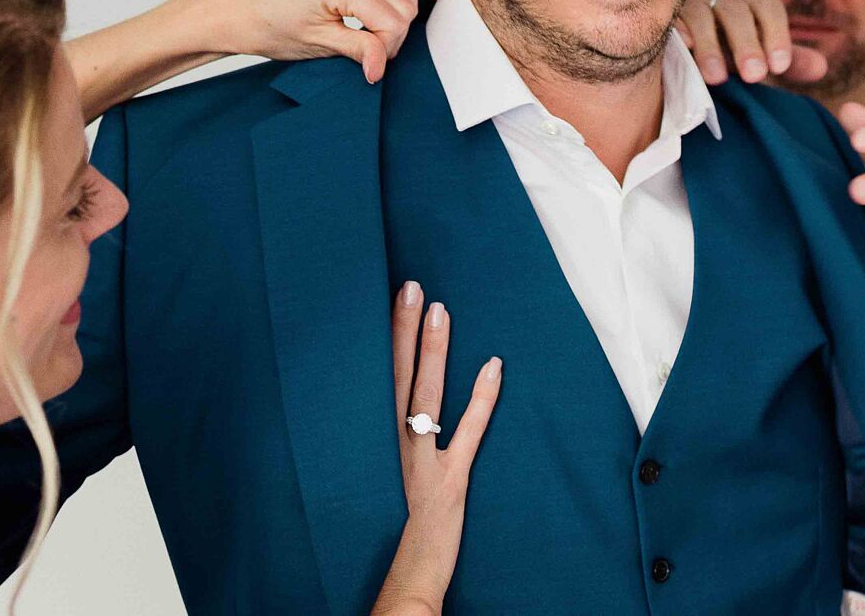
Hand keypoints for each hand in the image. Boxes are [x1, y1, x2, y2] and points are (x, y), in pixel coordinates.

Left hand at [214, 0, 438, 83]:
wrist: (239, 12)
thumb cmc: (268, 27)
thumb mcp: (317, 45)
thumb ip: (358, 49)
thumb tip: (381, 65)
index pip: (392, 20)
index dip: (387, 49)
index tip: (371, 65)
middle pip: (402, 2)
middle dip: (395, 32)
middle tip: (373, 54)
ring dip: (404, 7)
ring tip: (391, 32)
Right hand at [372, 282, 500, 615]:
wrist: (401, 578)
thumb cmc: (385, 532)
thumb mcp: (371, 482)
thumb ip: (375, 446)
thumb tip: (382, 409)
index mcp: (371, 443)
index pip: (375, 379)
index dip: (384, 339)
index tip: (388, 299)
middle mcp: (389, 445)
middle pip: (393, 375)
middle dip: (402, 329)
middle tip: (410, 286)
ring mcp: (420, 461)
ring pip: (424, 395)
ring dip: (432, 350)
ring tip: (439, 310)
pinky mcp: (449, 481)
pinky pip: (467, 432)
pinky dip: (481, 398)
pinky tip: (493, 366)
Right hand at [672, 0, 827, 86]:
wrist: (693, 52)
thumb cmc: (734, 53)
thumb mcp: (764, 57)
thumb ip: (792, 62)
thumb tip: (820, 67)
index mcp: (753, 1)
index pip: (769, 8)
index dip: (776, 36)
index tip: (779, 67)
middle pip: (737, 11)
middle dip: (746, 44)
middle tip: (754, 76)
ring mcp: (693, 1)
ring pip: (703, 14)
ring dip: (711, 46)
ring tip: (717, 78)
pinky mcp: (668, 14)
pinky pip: (672, 18)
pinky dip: (679, 32)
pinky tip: (687, 49)